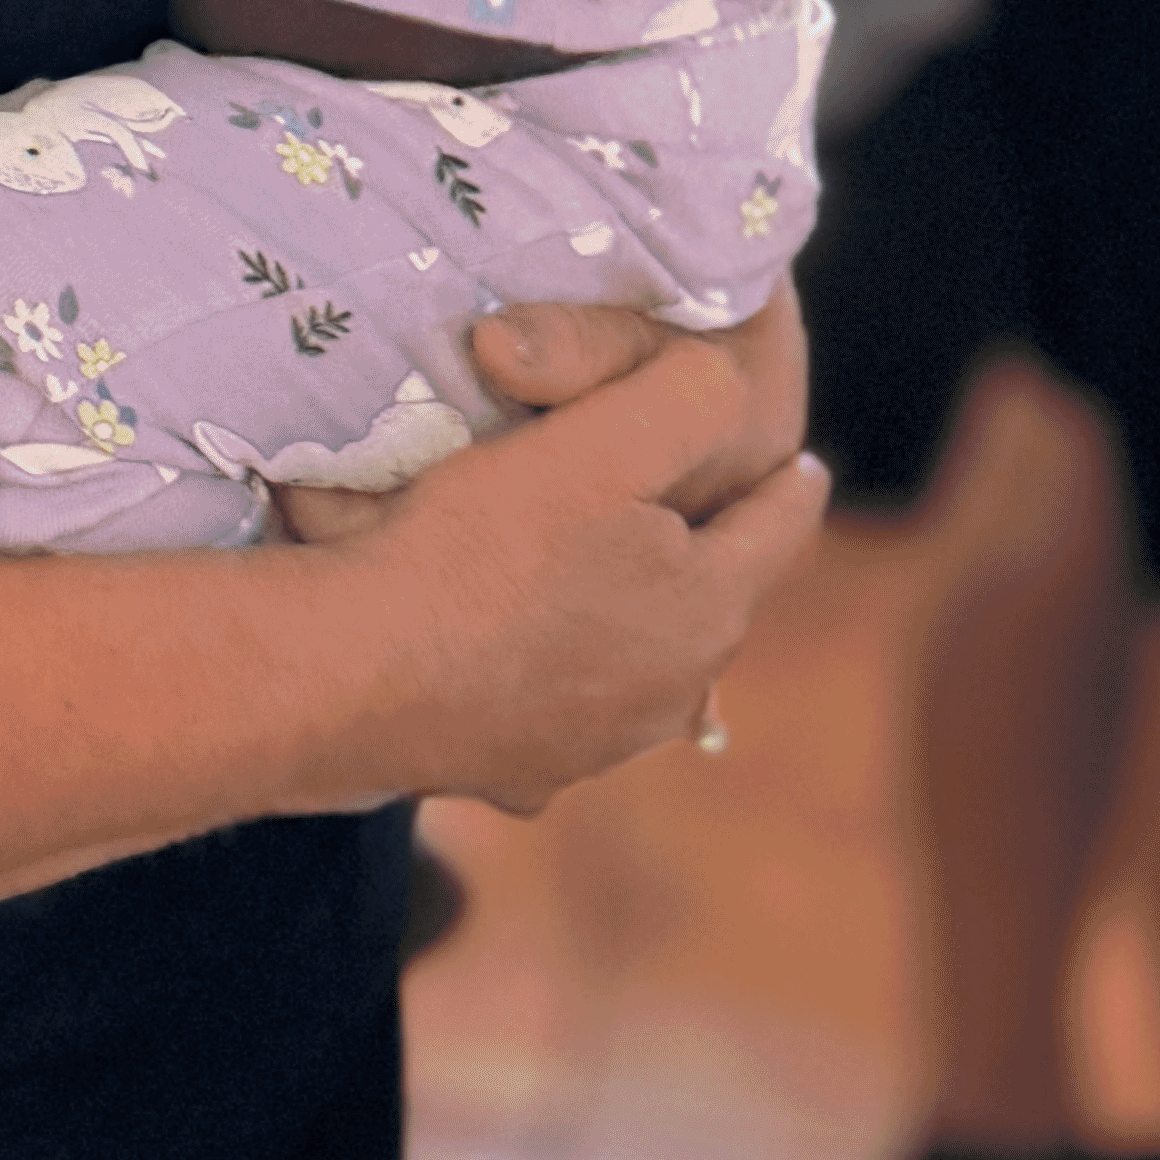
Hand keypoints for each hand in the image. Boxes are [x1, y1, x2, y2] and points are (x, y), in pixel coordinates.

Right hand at [292, 297, 823, 814]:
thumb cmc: (482, 549)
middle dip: (708, 556)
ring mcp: (594, 746)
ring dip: (632, 622)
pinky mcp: (520, 776)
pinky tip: (511, 652)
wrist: (355, 675)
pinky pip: (555, 710)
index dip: (790, 485)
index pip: (779, 529)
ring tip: (605, 580)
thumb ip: (687, 397)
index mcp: (705, 608)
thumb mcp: (599, 441)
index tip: (804, 464)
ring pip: (639, 666)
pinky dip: (550, 675)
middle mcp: (668, 693)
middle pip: (711, 604)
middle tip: (691, 510)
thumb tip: (727, 383)